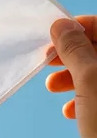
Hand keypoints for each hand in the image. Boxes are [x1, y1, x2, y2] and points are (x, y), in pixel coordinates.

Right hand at [47, 16, 96, 137]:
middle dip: (72, 55)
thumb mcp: (90, 80)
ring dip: (73, 77)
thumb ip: (76, 50)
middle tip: (48, 63)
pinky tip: (71, 112)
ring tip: (53, 88)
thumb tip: (61, 25)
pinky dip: (84, 99)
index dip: (78, 27)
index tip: (53, 37)